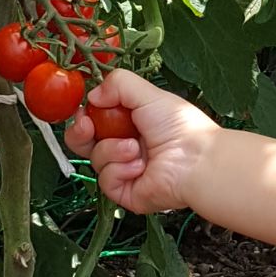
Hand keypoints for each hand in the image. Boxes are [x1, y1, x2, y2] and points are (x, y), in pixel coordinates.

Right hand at [63, 70, 219, 214]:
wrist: (195, 160)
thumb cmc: (180, 127)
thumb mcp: (148, 94)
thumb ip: (118, 85)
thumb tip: (92, 95)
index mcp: (132, 123)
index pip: (95, 119)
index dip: (85, 115)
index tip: (84, 110)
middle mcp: (126, 146)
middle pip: (85, 142)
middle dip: (80, 132)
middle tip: (87, 126)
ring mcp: (125, 170)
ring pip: (96, 159)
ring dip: (112, 150)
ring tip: (135, 148)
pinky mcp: (125, 191)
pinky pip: (105, 180)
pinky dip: (120, 170)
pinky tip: (139, 166)